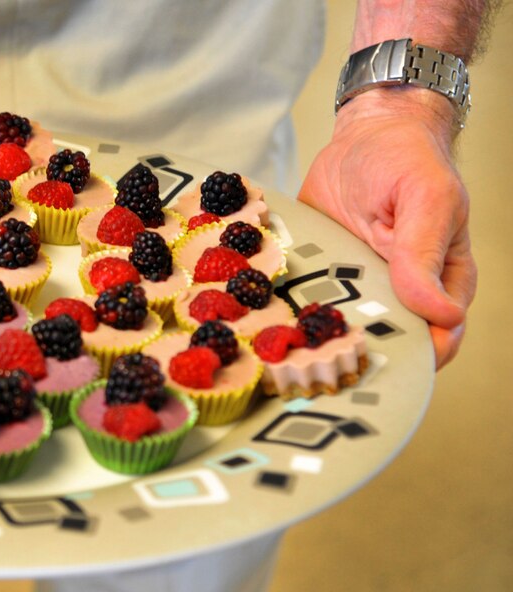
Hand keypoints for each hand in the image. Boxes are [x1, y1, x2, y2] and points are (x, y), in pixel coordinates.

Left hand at [299, 88, 475, 367]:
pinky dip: (284, 304)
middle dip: (349, 354)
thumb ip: (425, 256)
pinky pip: (304, 296)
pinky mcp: (320, 272)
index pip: (435, 340)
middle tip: (314, 358)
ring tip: (278, 340)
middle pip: (379, 342)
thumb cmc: (410, 162)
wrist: (366, 134)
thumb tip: (442, 314)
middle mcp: (398, 292)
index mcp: (441, 283)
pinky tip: (258, 309)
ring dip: (310, 336)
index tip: (371, 362)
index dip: (409, 359)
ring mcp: (354, 285)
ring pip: (336, 327)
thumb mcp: (427, 200)